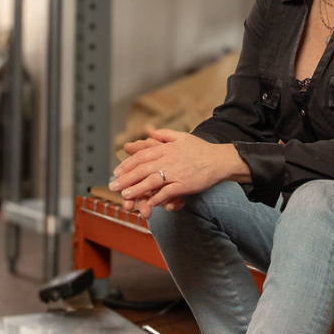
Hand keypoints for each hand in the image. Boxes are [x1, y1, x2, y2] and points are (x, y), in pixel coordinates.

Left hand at [110, 129, 243, 219]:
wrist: (220, 160)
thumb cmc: (200, 149)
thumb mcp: (181, 137)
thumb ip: (162, 134)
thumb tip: (147, 130)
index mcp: (166, 148)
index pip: (141, 156)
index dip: (127, 164)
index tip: (117, 172)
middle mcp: (169, 159)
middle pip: (142, 169)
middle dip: (126, 178)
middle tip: (113, 186)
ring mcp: (177, 173)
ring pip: (152, 181)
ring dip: (137, 189)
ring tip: (125, 196)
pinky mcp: (185, 185)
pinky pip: (168, 192)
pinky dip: (157, 198)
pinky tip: (148, 203)